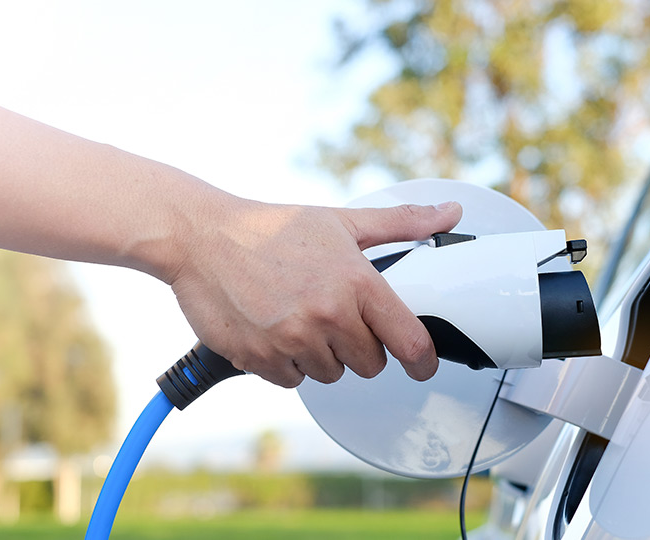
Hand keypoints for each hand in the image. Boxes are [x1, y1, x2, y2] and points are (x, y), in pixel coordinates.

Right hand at [167, 196, 462, 387]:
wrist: (201, 237)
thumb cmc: (271, 228)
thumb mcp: (341, 221)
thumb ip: (400, 223)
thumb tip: (448, 214)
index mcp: (356, 283)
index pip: (409, 342)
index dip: (423, 361)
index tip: (423, 366)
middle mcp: (328, 315)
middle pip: (370, 364)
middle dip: (359, 347)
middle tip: (335, 317)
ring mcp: (292, 340)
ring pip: (330, 374)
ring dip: (321, 355)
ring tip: (299, 316)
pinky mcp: (260, 359)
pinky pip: (292, 381)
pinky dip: (287, 363)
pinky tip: (275, 329)